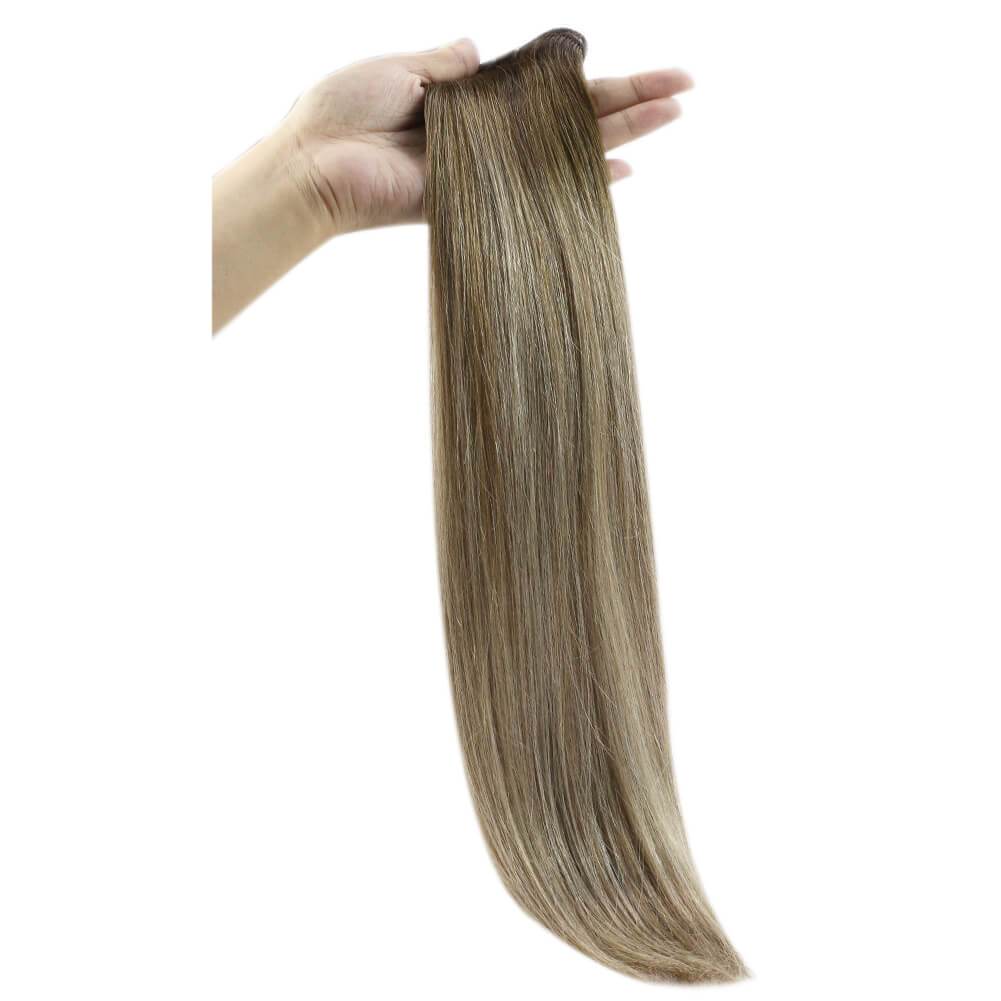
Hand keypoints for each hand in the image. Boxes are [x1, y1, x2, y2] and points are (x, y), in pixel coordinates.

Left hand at [279, 39, 693, 234]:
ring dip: (625, 133)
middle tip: (685, 93)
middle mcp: (494, 137)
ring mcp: (494, 171)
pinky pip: (542, 190)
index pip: (551, 87)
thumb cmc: (341, 111)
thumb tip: (479, 45)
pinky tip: (622, 177)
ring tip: (674, 116)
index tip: (647, 72)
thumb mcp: (399, 66)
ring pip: (572, 148)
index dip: (598, 78)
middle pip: (576, 117)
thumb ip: (446, 60)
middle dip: (632, 101)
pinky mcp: (484, 198)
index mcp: (475, 100)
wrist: (313, 163)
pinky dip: (582, 185)